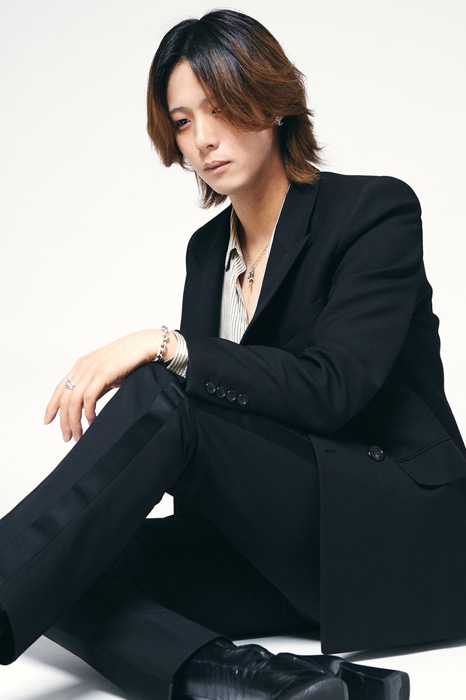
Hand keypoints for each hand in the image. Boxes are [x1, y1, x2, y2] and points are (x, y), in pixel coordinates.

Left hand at [44, 329, 177, 441]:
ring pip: (74, 401)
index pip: (60, 389)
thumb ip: (95, 387)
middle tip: (67, 437)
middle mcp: (82, 367)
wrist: (144, 346)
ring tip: (78, 435)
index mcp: (81, 366)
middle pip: (64, 398)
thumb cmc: (128, 360)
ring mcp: (91, 370)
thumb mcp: (106, 375)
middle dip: (64, 421)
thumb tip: (88, 407)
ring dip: (74, 421)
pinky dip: (88, 413)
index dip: (52, 406)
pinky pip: (89, 397)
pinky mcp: (103, 373)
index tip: (48, 421)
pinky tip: (92, 422)